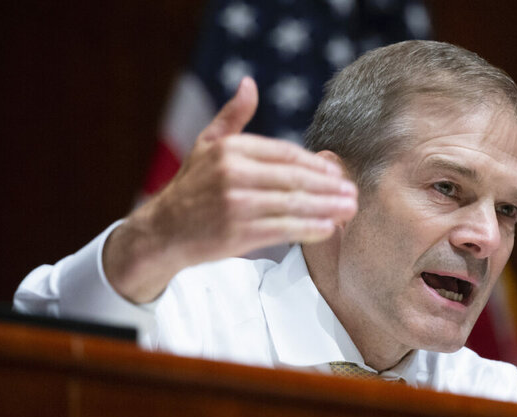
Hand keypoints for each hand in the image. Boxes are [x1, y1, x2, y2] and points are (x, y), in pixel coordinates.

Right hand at [104, 77, 357, 302]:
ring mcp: (236, 204)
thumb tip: (249, 84)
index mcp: (230, 149)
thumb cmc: (190, 188)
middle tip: (353, 193)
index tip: (337, 172)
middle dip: (328, 187)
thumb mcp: (206, 145)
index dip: (315, 164)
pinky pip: (283, 229)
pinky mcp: (237, 232)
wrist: (163, 231)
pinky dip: (308, 229)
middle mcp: (233, 174)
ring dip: (326, 208)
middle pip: (294, 179)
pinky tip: (327, 228)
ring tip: (349, 210)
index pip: (285, 153)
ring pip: (293, 204)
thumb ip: (233, 117)